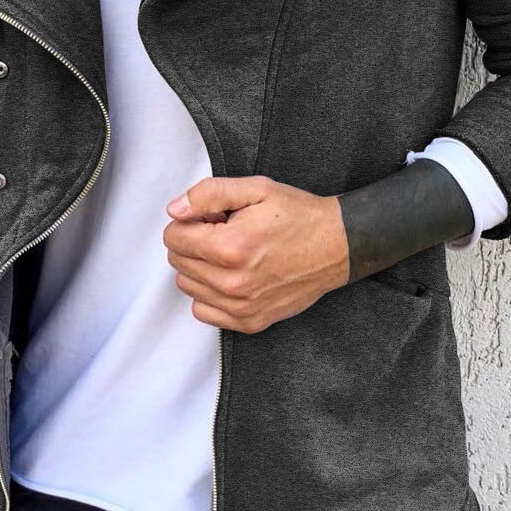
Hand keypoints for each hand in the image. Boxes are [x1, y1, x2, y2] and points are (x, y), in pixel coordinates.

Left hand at [163, 175, 349, 333]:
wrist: (337, 246)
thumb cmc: (299, 217)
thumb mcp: (255, 189)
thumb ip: (208, 194)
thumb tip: (175, 210)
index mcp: (231, 247)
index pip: (173, 237)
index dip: (189, 221)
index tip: (213, 218)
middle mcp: (233, 283)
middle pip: (177, 261)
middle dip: (194, 242)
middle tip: (224, 232)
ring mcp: (240, 307)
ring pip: (187, 285)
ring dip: (200, 267)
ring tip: (231, 254)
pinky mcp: (249, 322)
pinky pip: (202, 311)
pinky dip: (209, 294)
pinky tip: (231, 276)